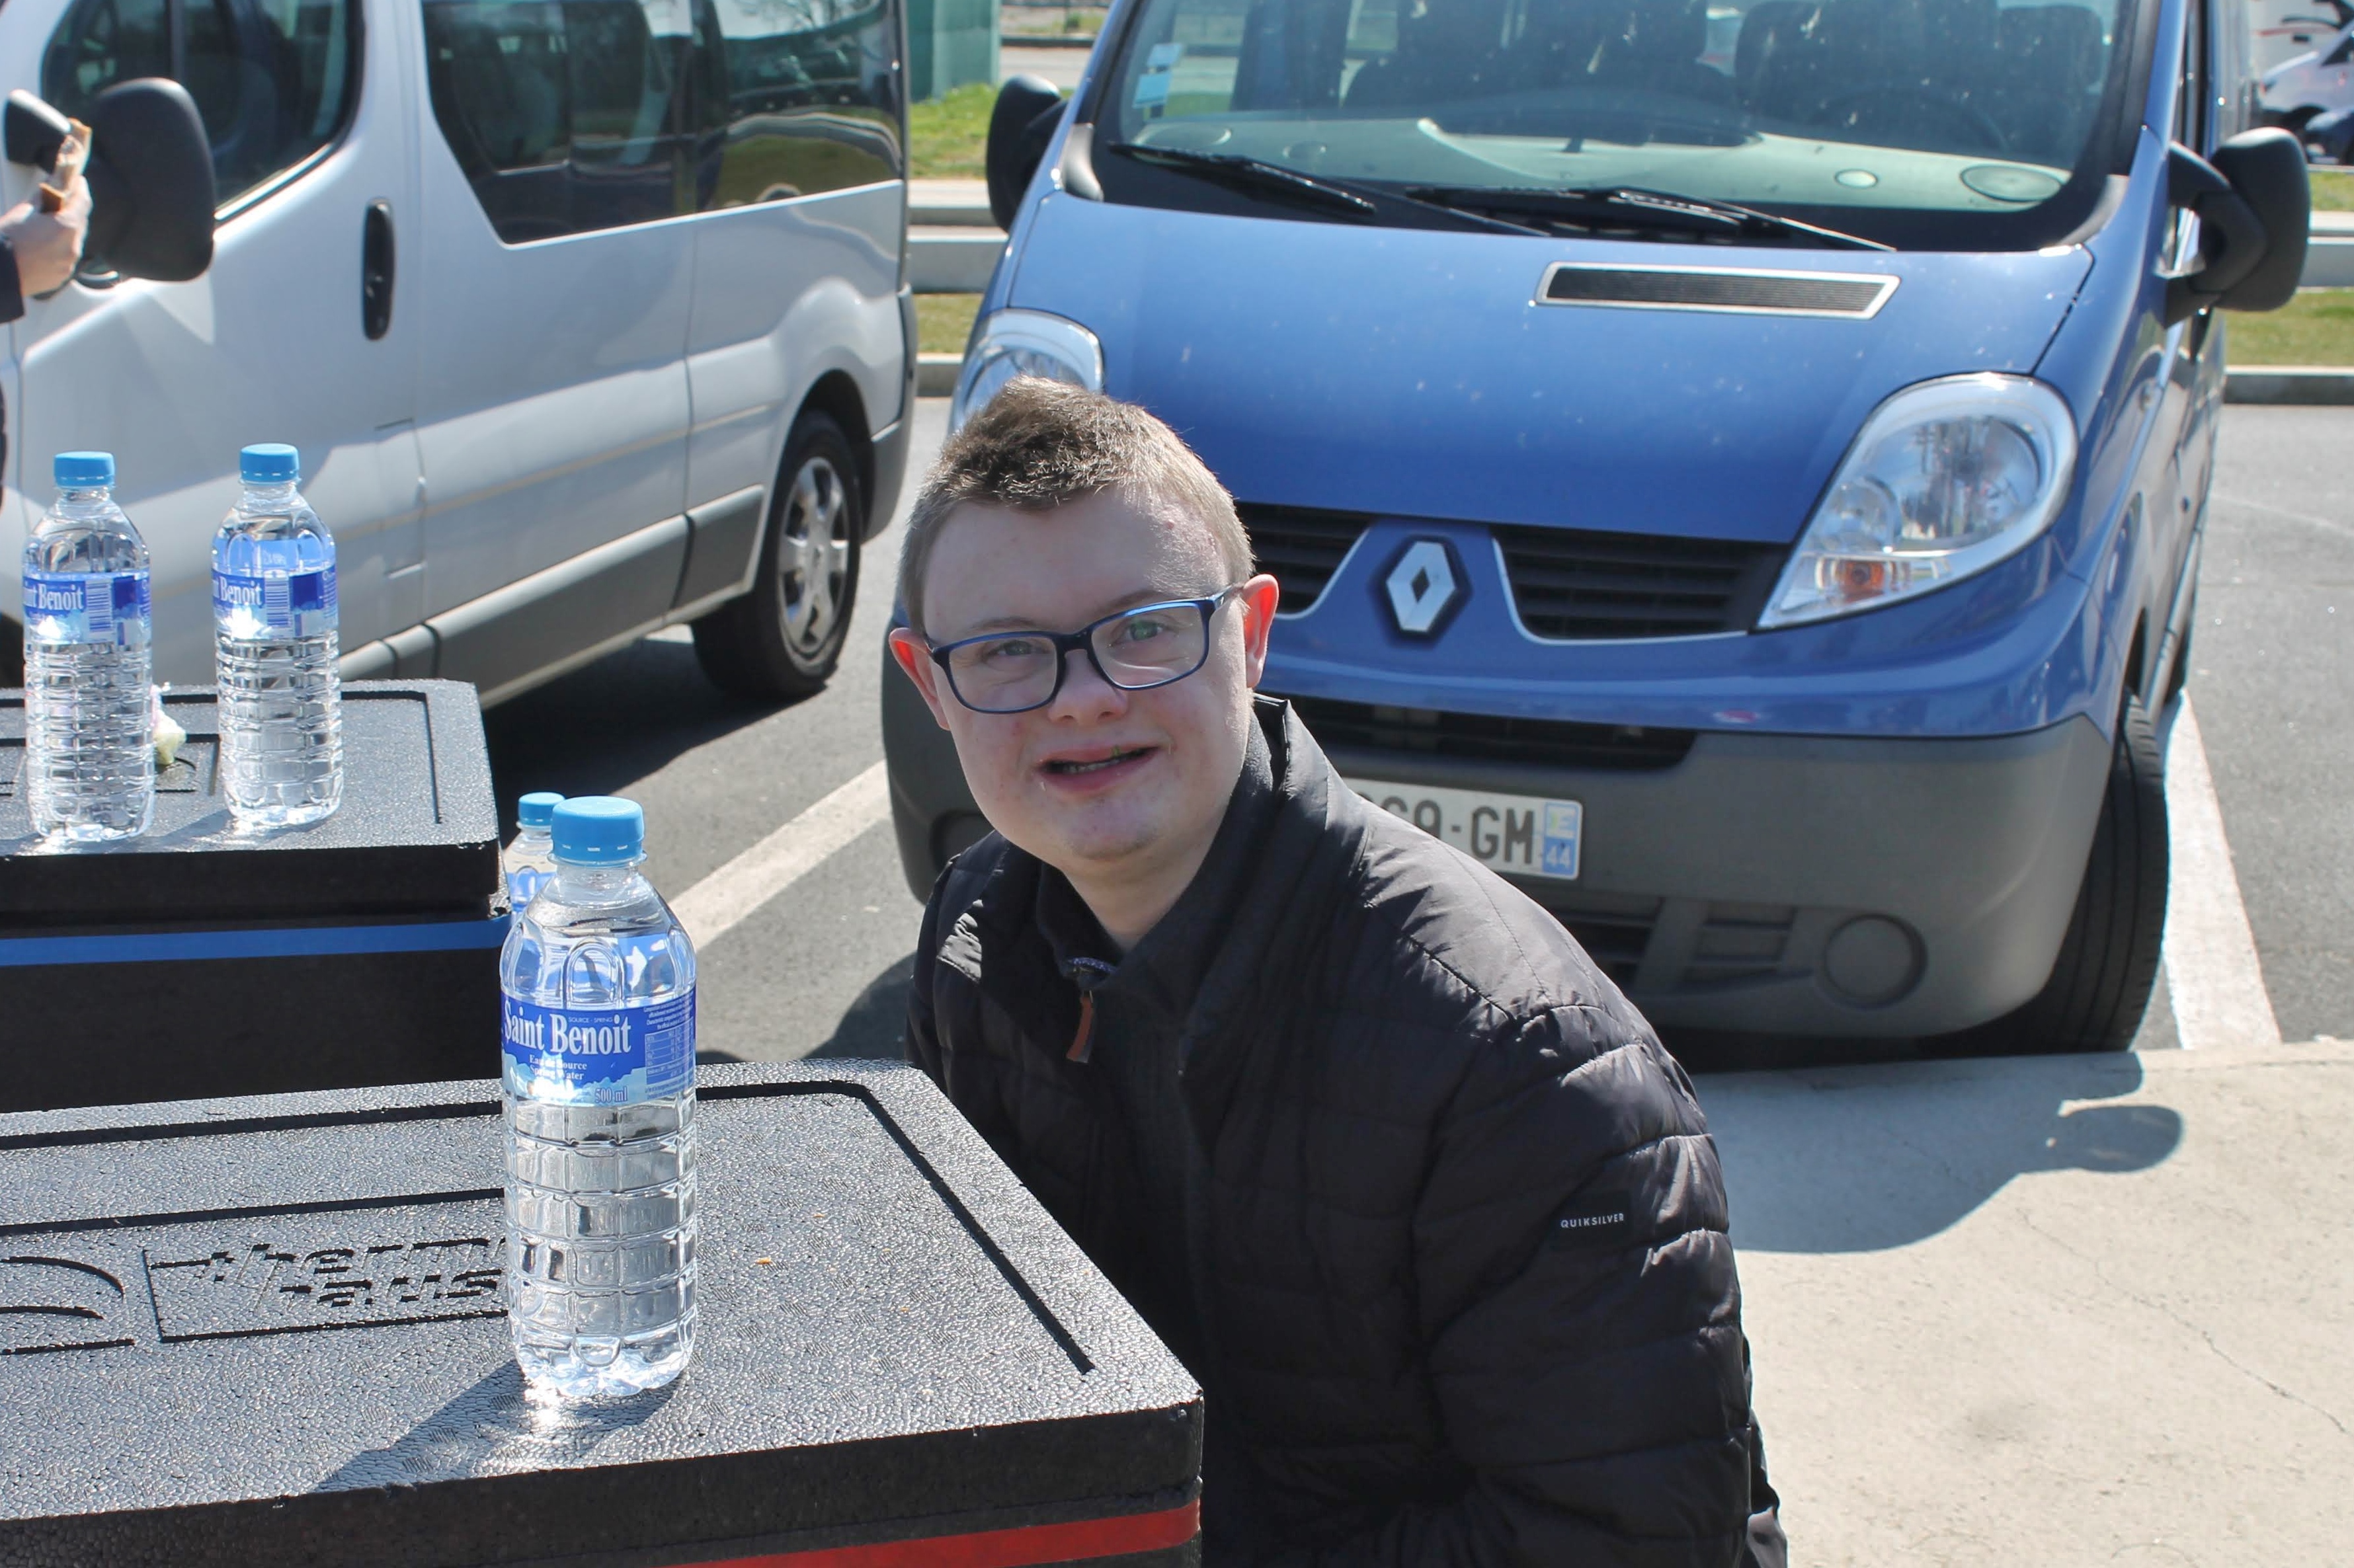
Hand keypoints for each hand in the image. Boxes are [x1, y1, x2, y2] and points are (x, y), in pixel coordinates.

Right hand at [3, 166, 91, 297]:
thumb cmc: (7, 237)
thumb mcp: (24, 210)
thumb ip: (43, 197)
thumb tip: (51, 185)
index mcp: (66, 227)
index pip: (82, 202)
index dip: (80, 189)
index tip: (78, 181)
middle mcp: (73, 247)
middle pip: (80, 223)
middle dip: (74, 210)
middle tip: (65, 199)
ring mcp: (69, 264)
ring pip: (74, 242)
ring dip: (68, 230)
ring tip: (54, 222)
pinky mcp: (62, 276)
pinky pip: (66, 257)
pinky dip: (61, 247)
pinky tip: (49, 242)